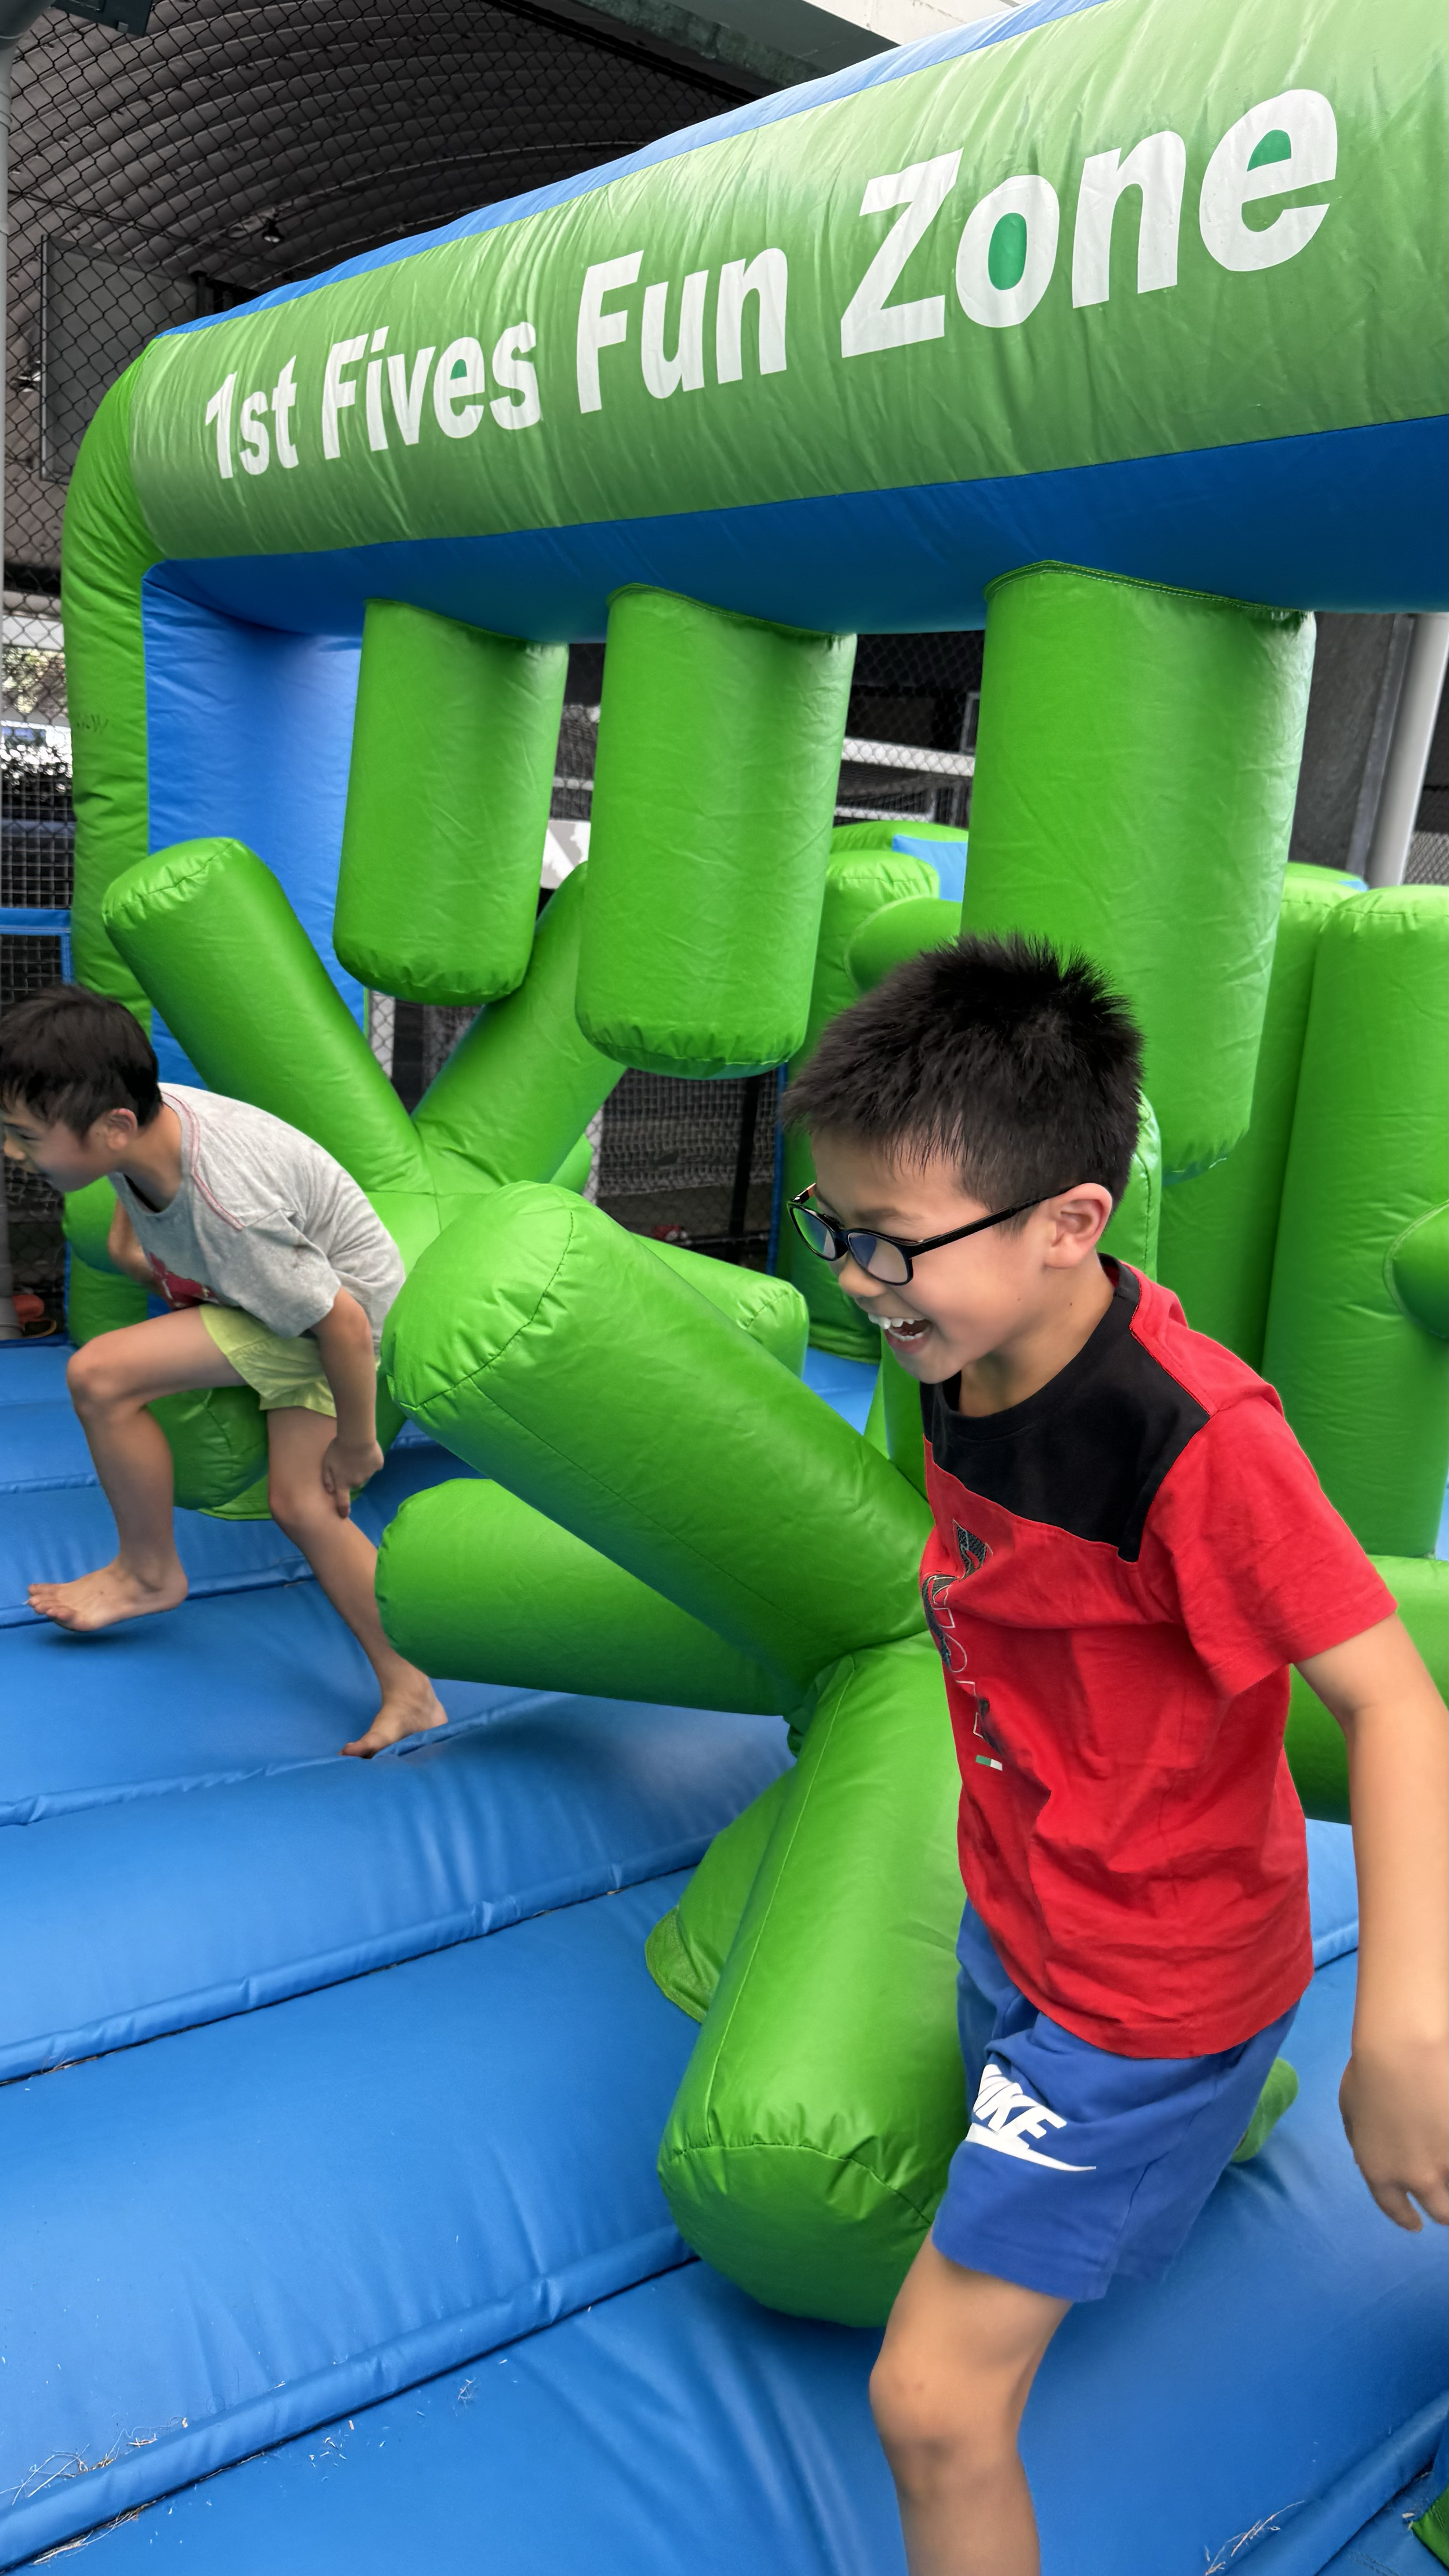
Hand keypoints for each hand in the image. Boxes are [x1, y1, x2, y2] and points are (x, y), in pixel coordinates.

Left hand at [319, 1435, 383, 1515]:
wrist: (357, 1438)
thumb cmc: (338, 1450)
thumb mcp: (326, 1463)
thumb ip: (327, 1478)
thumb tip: (330, 1490)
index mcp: (343, 1482)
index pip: (342, 1500)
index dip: (343, 1509)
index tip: (344, 1515)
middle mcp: (356, 1482)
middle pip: (354, 1482)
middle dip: (351, 1475)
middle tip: (347, 1461)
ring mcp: (369, 1474)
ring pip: (364, 1473)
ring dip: (361, 1467)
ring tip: (357, 1453)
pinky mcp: (378, 1465)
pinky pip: (374, 1465)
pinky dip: (371, 1460)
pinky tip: (367, 1451)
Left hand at [1340, 2036, 1448, 2229]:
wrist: (1403, 2053)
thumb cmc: (1368, 2075)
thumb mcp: (1350, 2112)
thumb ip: (1362, 2141)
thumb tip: (1371, 2153)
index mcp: (1380, 2172)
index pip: (1396, 2210)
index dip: (1407, 2219)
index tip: (1416, 2225)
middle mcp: (1418, 2178)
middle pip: (1441, 2212)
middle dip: (1442, 2210)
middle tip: (1443, 2204)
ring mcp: (1448, 2164)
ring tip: (1448, 2179)